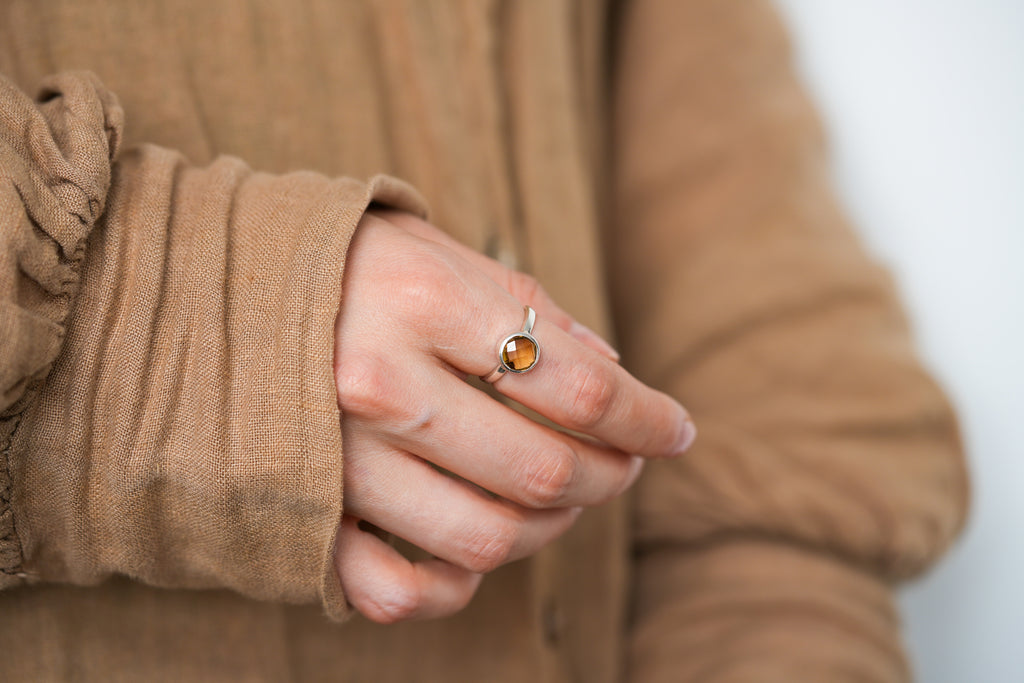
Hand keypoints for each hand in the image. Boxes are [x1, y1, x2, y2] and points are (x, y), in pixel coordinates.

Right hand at [332, 209, 695, 622]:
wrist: (208, 290)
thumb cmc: (343, 264)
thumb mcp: (439, 251)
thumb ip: (530, 307)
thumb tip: (616, 375)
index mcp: (424, 300)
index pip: (581, 387)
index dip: (649, 419)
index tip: (676, 430)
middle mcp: (379, 382)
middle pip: (546, 470)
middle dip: (611, 475)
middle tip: (624, 461)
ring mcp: (337, 458)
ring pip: (487, 536)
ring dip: (550, 528)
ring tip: (563, 499)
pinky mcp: (305, 514)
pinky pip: (395, 590)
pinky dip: (453, 587)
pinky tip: (476, 552)